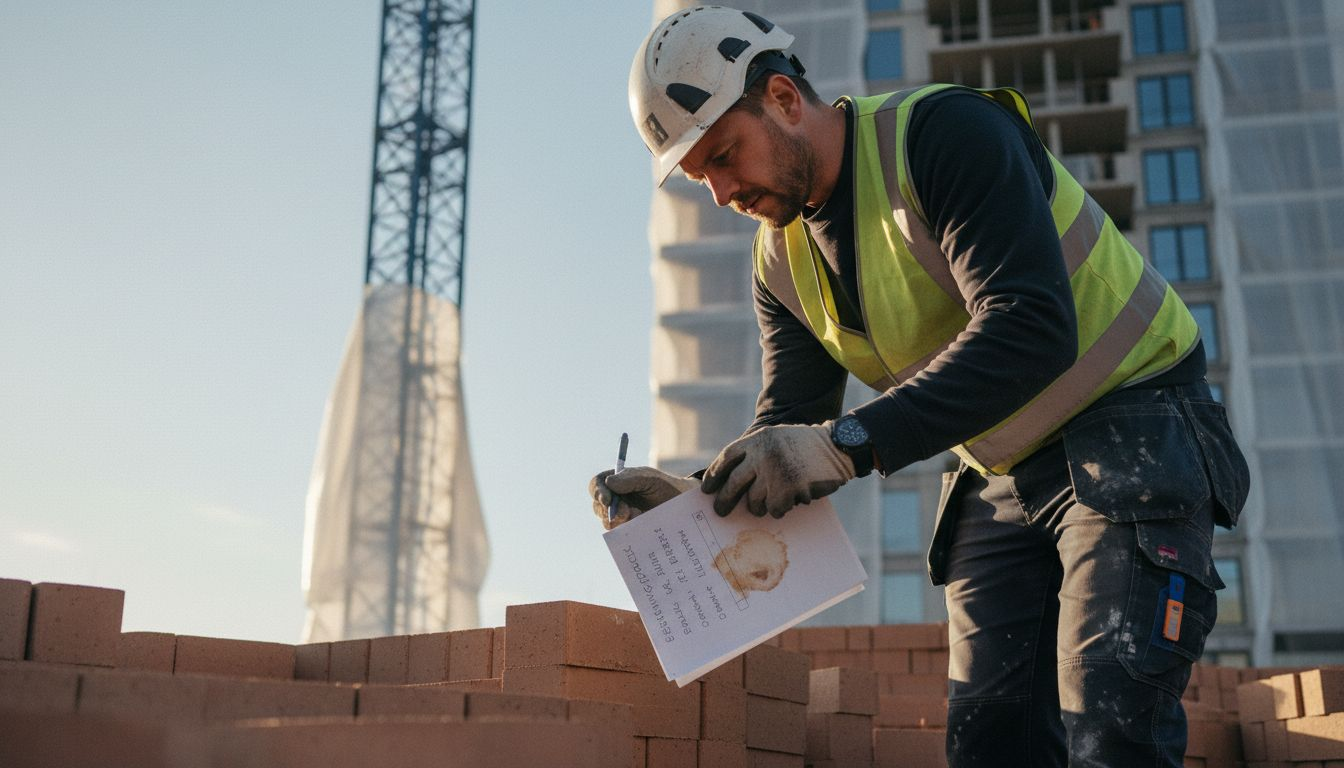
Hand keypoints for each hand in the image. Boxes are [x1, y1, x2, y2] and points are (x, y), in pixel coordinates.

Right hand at [589, 466, 697, 529]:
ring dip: (618, 521)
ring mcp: (622, 516)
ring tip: (638, 515)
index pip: (596, 484)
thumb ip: (630, 478)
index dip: (597, 492)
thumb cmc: (667, 487)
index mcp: (617, 482)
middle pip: (598, 506)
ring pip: (607, 521)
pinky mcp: (630, 530)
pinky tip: (640, 524)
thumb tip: (608, 483)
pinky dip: (626, 530)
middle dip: (609, 510)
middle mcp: (615, 499)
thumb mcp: (651, 479)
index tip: (607, 500)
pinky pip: (620, 534)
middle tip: (626, 512)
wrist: (684, 506)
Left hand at [700, 423, 854, 518]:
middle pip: (733, 483)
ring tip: (770, 502)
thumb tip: (728, 481)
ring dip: (759, 507)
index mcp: (757, 440)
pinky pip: (774, 508)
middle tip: (720, 512)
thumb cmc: (805, 447)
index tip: (707, 489)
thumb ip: (755, 453)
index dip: (714, 475)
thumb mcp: (776, 439)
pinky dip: (779, 509)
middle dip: (724, 501)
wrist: (838, 446)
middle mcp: (761, 454)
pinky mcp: (787, 488)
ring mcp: (774, 472)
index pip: (726, 458)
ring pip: (753, 501)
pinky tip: (789, 502)